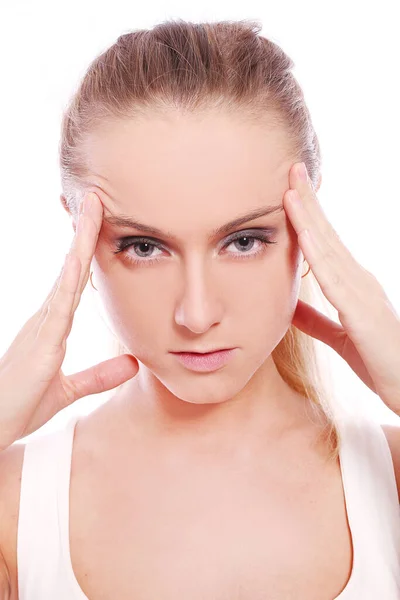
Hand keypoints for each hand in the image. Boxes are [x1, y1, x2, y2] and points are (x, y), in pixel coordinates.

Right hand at [0, 193, 138, 450]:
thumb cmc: (20, 407)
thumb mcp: (68, 391)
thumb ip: (98, 377)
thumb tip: (133, 364)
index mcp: (53, 326)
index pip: (75, 281)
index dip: (87, 252)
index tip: (99, 224)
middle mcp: (47, 318)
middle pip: (71, 267)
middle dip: (84, 232)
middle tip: (97, 197)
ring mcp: (43, 325)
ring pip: (67, 274)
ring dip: (81, 240)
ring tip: (93, 206)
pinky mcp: (42, 340)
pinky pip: (60, 301)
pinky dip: (71, 275)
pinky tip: (81, 252)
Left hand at [283, 162, 399, 414]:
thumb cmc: (378, 361)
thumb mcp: (338, 335)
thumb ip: (314, 319)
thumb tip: (288, 303)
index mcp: (353, 284)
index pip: (327, 243)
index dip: (309, 216)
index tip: (291, 189)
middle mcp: (360, 281)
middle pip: (328, 235)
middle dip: (310, 201)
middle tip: (292, 168)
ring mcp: (363, 294)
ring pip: (330, 249)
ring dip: (310, 218)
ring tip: (292, 188)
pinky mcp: (362, 314)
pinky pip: (335, 280)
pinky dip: (318, 254)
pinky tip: (304, 234)